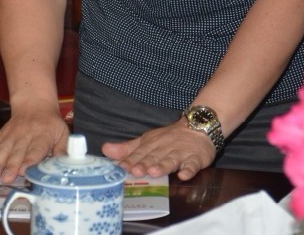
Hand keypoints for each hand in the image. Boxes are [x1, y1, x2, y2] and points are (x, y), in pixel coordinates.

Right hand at [0, 102, 70, 183]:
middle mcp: (25, 135)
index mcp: (42, 136)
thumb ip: (63, 149)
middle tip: (5, 180)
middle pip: (17, 152)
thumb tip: (63, 165)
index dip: (29, 160)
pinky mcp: (0, 135)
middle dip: (10, 166)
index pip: (35, 149)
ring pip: (2, 150)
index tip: (23, 171)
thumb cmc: (51, 124)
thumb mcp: (63, 133)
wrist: (35, 105)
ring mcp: (11, 135)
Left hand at [101, 120, 215, 180]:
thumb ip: (127, 149)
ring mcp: (181, 153)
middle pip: (154, 157)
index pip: (139, 153)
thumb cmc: (169, 138)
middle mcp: (165, 148)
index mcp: (151, 144)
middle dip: (145, 164)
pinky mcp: (196, 158)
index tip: (122, 167)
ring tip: (155, 172)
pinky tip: (184, 175)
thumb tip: (104, 150)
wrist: (198, 127)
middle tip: (136, 171)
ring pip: (171, 160)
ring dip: (164, 166)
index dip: (131, 160)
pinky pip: (193, 164)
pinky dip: (189, 169)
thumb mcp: (146, 141)